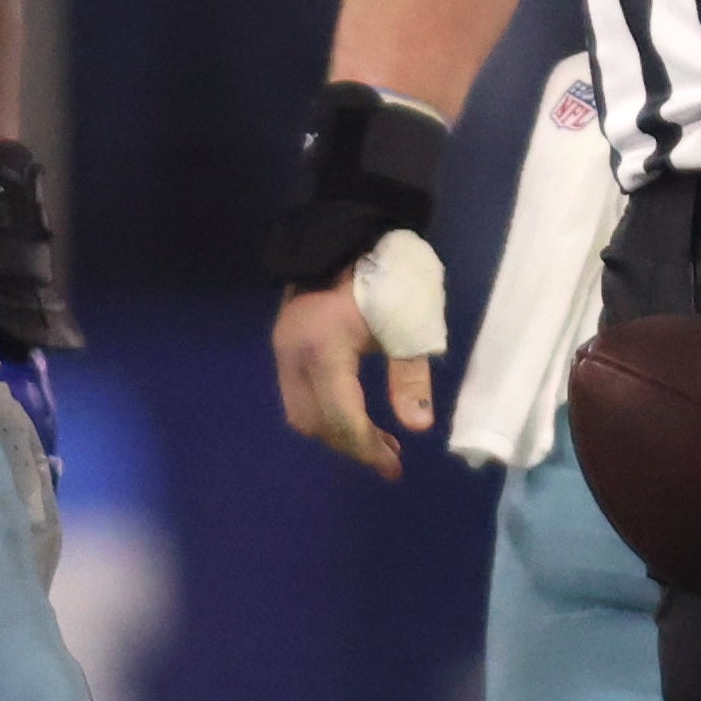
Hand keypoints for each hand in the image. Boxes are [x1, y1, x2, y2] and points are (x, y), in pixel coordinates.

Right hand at [269, 229, 448, 477]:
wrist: (349, 232)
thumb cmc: (389, 276)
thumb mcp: (411, 327)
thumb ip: (410, 378)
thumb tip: (417, 427)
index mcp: (323, 351)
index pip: (340, 418)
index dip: (367, 449)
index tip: (395, 468)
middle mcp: (292, 355)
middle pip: (313, 423)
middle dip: (351, 445)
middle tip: (390, 457)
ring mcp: (282, 350)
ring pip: (301, 412)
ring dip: (336, 432)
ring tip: (379, 441)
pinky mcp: (285, 345)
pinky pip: (298, 394)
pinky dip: (325, 412)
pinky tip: (357, 414)